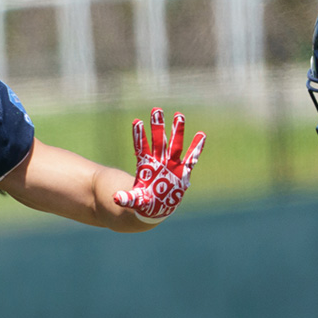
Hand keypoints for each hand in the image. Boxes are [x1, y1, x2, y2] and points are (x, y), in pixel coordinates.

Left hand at [113, 108, 205, 222]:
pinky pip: (191, 158)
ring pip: (174, 145)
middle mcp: (159, 162)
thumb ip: (128, 199)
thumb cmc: (144, 203)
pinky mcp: (183, 172)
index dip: (139, 136)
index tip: (136, 121)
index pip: (141, 148)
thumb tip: (116, 198)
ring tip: (179, 115)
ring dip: (177, 131)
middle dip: (157, 126)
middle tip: (156, 109)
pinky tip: (201, 135)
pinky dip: (196, 148)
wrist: (157, 208)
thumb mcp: (135, 201)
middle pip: (158, 141)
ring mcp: (171, 165)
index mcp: (146, 166)